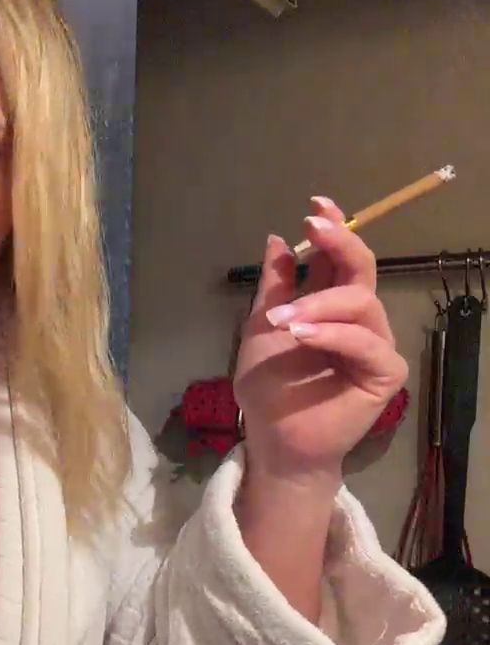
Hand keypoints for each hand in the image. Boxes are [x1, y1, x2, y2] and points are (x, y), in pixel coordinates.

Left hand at [233, 197, 408, 488]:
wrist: (274, 438)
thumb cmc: (268, 387)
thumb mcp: (261, 327)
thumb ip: (275, 287)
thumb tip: (276, 240)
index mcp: (330, 303)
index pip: (340, 258)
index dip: (333, 228)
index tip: (315, 206)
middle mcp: (358, 318)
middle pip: (363, 269)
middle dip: (338, 243)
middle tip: (311, 229)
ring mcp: (374, 344)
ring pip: (361, 303)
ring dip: (319, 304)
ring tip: (284, 321)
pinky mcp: (384, 374)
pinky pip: (366, 343)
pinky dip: (334, 335)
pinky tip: (304, 336)